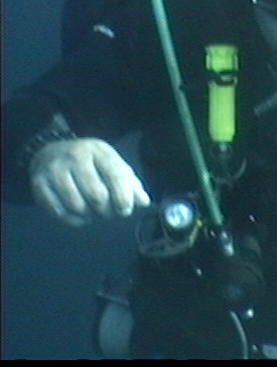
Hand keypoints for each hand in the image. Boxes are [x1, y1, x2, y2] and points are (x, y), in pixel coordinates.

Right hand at [29, 138, 150, 226]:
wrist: (51, 151)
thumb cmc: (91, 163)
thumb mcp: (112, 165)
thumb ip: (130, 183)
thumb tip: (144, 202)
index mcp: (99, 151)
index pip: (115, 174)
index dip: (123, 196)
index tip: (125, 210)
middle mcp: (75, 156)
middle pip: (96, 194)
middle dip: (106, 210)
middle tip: (108, 212)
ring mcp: (55, 169)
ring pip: (77, 205)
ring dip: (89, 216)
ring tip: (93, 212)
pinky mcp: (39, 183)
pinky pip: (58, 211)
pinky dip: (72, 219)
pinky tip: (78, 215)